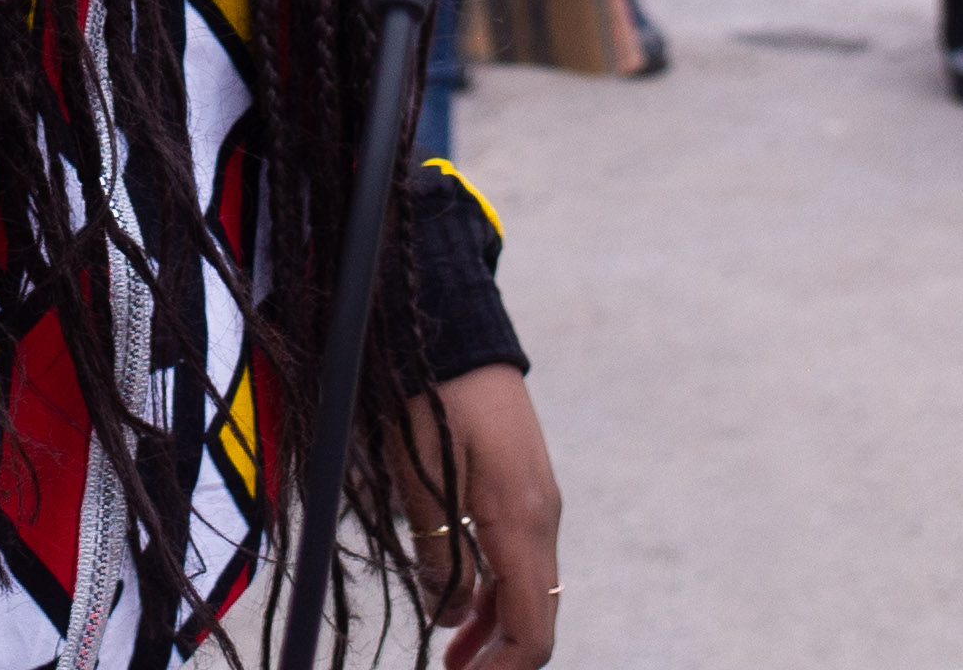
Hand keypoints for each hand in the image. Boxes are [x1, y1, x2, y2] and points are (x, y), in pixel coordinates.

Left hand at [415, 364, 563, 666]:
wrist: (453, 326)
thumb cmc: (431, 396)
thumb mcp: (420, 477)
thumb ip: (438, 551)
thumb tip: (447, 615)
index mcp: (522, 521)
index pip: (532, 627)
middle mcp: (542, 518)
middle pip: (535, 615)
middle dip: (498, 658)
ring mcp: (537, 502)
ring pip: (527, 588)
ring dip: (494, 630)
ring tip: (451, 659)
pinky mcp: (522, 487)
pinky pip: (518, 558)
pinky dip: (495, 593)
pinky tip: (461, 606)